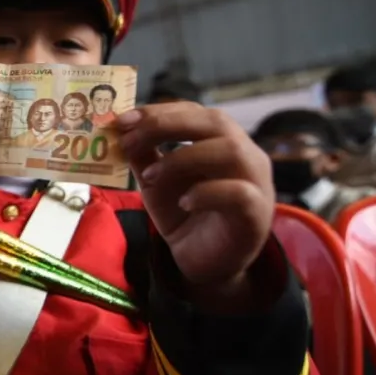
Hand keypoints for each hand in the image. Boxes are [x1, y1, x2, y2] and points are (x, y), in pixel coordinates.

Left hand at [118, 103, 273, 311]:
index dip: (159, 111)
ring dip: (182, 158)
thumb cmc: (184, 215)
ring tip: (150, 176)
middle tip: (130, 139)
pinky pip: (239, 193)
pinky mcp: (256, 214)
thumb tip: (118, 130)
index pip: (195, 111)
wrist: (203, 263)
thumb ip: (142, 155)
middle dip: (167, 125)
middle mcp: (245, 154)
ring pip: (230, 150)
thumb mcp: (155, 181)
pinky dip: (207, 193)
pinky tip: (184, 202)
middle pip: (215, 121)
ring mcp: (256, 182)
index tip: (123, 119)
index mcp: (221, 140)